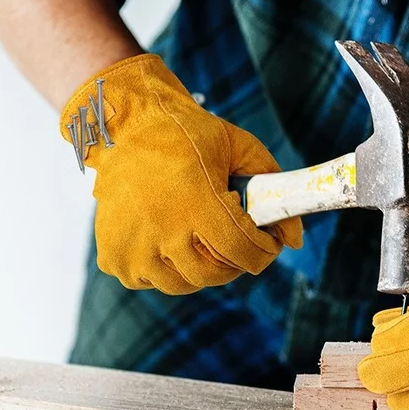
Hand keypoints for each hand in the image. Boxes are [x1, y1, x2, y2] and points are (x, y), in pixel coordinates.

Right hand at [60, 54, 302, 293]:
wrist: (125, 126)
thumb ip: (274, 187)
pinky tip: (169, 242)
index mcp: (197, 202)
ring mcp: (133, 247)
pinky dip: (163, 269)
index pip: (242, 252)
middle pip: (213, 274)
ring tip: (203, 242)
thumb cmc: (187, 135)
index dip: (264, 251)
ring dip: (199, 269)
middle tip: (237, 242)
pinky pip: (148, 281)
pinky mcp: (113, 254)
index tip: (269, 242)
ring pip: (182, 284)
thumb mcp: (239, 147)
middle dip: (236, 261)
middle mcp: (162, 230)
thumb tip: (296, 239)